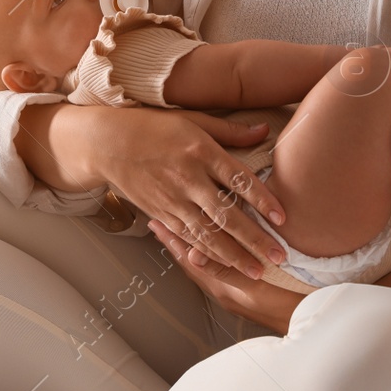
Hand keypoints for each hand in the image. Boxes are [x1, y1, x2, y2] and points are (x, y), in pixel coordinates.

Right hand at [94, 107, 290, 276]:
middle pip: (227, 215)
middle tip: (279, 257)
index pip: (239, 179)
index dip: (263, 200)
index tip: (283, 219)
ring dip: (234, 256)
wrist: (107, 143)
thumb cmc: (153, 126)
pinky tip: (223, 265)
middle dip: (255, 240)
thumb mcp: (193, 119)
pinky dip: (206, 254)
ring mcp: (172, 200)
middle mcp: (188, 178)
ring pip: (208, 234)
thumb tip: (264, 131)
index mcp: (200, 151)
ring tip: (257, 271)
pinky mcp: (160, 213)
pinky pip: (187, 238)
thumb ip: (230, 130)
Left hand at [147, 218, 304, 334]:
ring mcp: (235, 290)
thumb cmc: (288, 302)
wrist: (313, 319)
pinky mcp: (248, 287)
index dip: (172, 241)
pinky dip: (212, 250)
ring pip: (206, 262)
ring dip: (191, 243)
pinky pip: (221, 265)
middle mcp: (223, 289)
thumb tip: (194, 256)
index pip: (190, 260)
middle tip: (157, 222)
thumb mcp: (255, 286)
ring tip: (176, 226)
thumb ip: (225, 271)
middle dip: (175, 240)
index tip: (156, 223)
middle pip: (193, 261)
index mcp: (222, 287)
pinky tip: (214, 242)